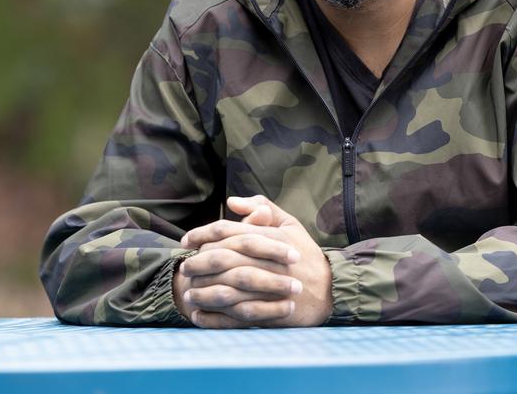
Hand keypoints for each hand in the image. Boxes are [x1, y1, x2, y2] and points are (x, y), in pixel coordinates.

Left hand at [177, 195, 331, 327]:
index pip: (228, 232)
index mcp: (270, 237)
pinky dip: (215, 316)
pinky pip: (236, 314)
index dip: (202, 234)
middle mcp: (267, 261)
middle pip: (223, 259)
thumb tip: (232, 201)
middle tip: (184, 267)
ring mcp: (269, 288)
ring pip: (227, 288)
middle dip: (198, 263)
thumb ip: (262, 207)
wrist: (331, 289)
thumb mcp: (290, 223)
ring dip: (203, 291)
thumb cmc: (306, 254)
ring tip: (188, 293)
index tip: (186, 240)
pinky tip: (200, 315)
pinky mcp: (270, 311)